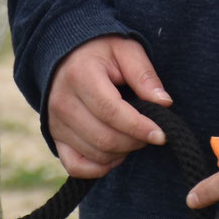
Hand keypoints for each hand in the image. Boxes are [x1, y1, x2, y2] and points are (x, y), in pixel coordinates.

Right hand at [45, 35, 172, 178]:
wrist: (66, 53)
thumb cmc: (101, 50)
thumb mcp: (126, 50)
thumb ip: (144, 75)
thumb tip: (164, 103)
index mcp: (80, 75)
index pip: (111, 112)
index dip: (139, 127)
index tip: (162, 135)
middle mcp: (63, 101)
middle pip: (104, 138)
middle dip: (134, 142)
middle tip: (150, 132)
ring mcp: (55, 122)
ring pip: (95, 154)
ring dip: (121, 153)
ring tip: (133, 137)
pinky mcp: (54, 136)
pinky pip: (76, 166)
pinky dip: (99, 168)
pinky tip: (115, 154)